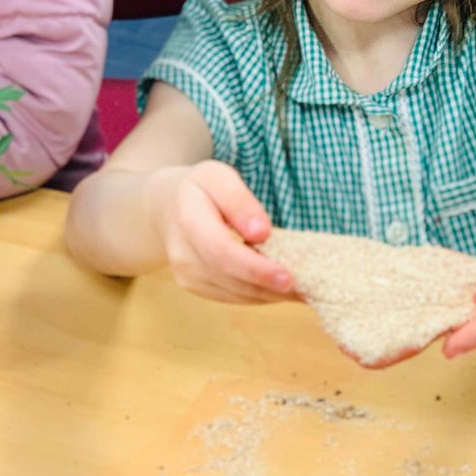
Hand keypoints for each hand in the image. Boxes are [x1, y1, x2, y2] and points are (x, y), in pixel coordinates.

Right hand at [156, 160, 295, 303]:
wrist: (166, 208)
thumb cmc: (199, 189)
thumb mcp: (219, 178)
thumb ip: (240, 201)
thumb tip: (262, 232)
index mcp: (188, 219)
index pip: (222, 252)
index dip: (256, 268)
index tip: (289, 276)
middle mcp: (182, 253)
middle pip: (231, 278)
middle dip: (270, 286)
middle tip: (309, 288)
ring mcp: (185, 275)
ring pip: (234, 294)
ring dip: (269, 295)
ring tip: (304, 290)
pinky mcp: (194, 286)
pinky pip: (231, 297)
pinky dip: (259, 295)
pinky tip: (280, 289)